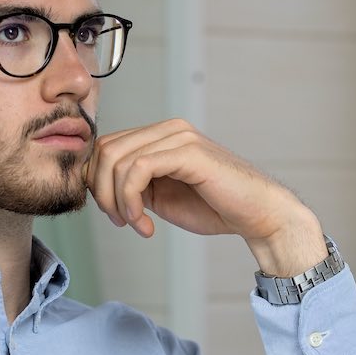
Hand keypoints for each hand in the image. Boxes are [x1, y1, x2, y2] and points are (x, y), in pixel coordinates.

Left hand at [85, 119, 326, 275]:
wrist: (256, 215)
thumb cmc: (214, 207)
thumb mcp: (161, 195)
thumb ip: (134, 185)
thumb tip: (99, 187)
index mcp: (161, 136)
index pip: (107, 146)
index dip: (99, 182)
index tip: (115, 215)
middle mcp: (168, 129)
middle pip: (106, 150)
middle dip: (102, 192)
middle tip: (120, 221)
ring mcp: (179, 137)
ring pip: (118, 160)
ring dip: (117, 201)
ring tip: (137, 224)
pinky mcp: (188, 152)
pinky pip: (138, 169)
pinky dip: (131, 200)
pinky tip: (146, 224)